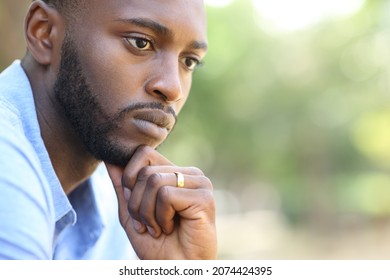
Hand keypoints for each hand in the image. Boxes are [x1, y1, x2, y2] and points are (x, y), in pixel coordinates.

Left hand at [105, 145, 216, 259]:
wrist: (175, 268)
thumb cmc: (156, 244)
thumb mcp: (131, 212)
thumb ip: (122, 185)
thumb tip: (109, 158)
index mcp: (175, 173)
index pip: (143, 153)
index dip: (130, 179)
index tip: (137, 209)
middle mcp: (189, 173)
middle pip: (145, 170)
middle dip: (136, 203)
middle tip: (148, 224)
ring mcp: (199, 183)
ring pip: (153, 181)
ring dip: (147, 213)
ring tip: (159, 227)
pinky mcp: (204, 196)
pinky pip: (165, 195)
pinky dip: (161, 217)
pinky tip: (171, 227)